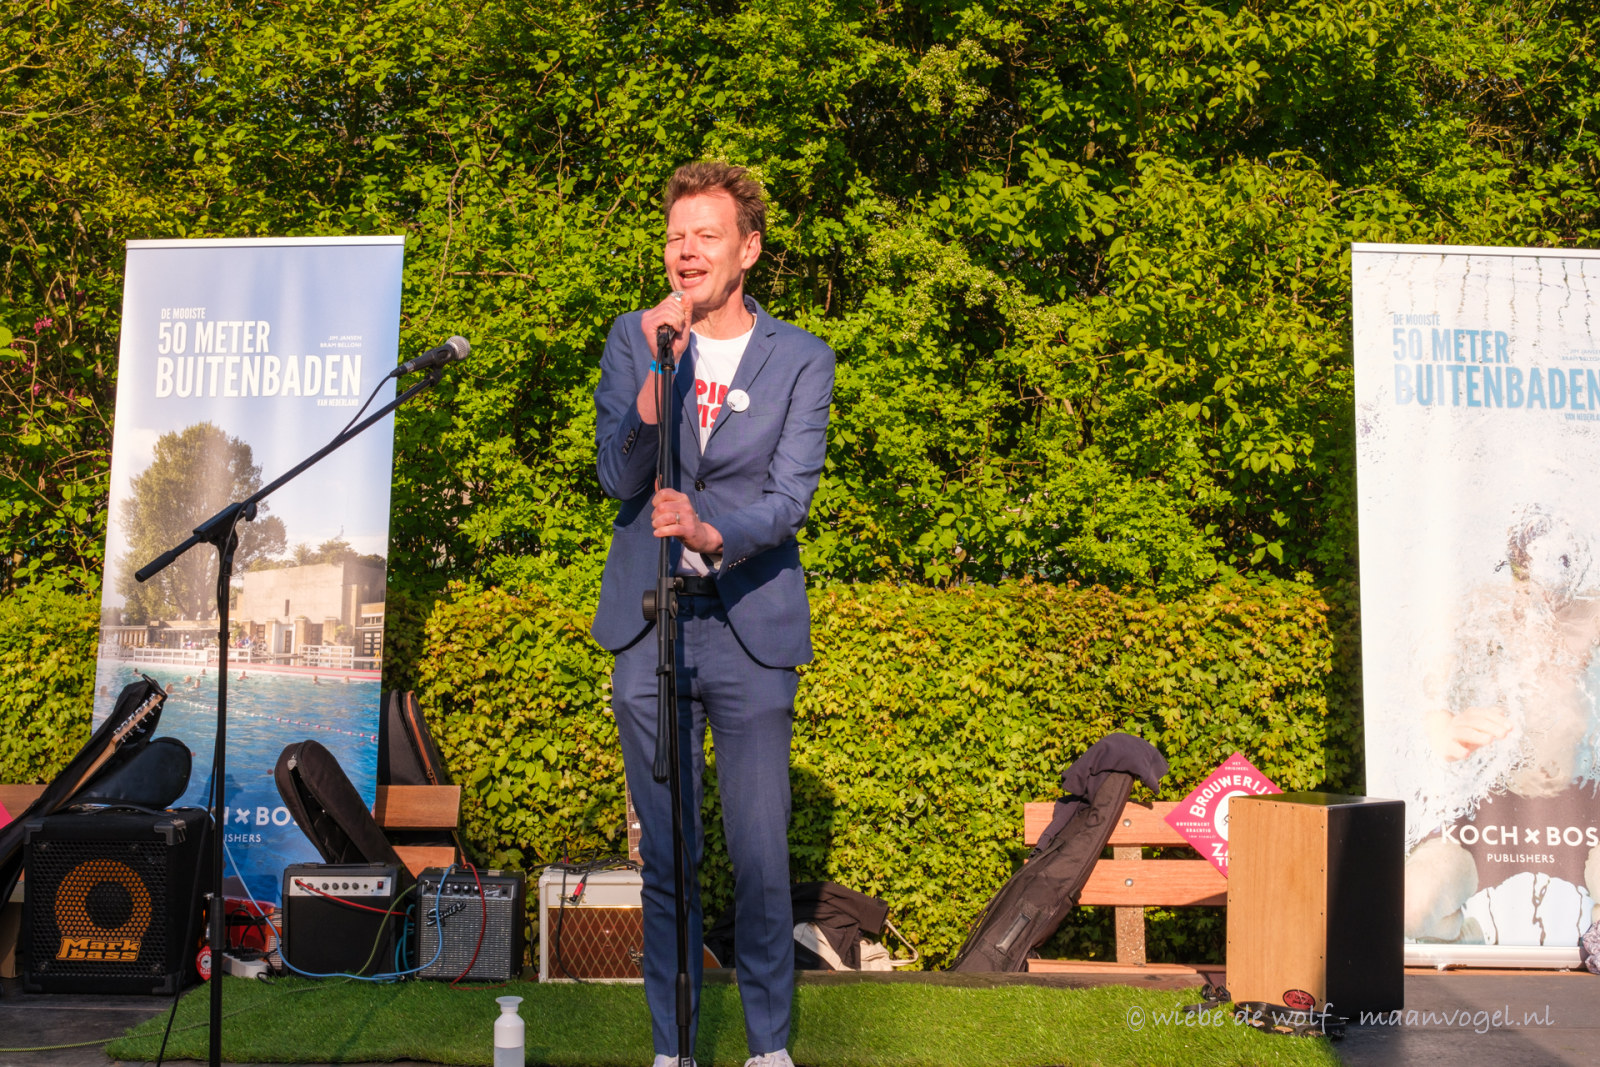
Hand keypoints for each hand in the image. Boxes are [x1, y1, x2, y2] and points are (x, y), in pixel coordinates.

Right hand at [636, 292, 691, 421]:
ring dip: (678, 321)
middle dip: (681, 316)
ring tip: (675, 331)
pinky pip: (665, 316)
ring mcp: (647, 319)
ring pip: (669, 310)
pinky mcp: (647, 325)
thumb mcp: (685, 323)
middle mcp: (649, 313)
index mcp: (657, 311)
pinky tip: (673, 331)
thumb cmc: (676, 343)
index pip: (672, 298)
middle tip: (678, 328)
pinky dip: (674, 324)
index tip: (680, 322)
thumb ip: (686, 309)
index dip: (681, 308)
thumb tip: (686, 294)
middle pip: (671, 302)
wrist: (671, 358)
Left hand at [651, 487, 721, 554]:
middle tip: (655, 520)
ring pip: (666, 517)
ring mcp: (688, 518)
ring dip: (657, 523)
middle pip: (662, 507)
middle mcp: (686, 506)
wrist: (701, 535)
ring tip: (656, 527)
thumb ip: (665, 495)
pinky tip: (657, 533)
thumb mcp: (676, 506)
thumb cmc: (684, 520)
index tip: (655, 507)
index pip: (664, 493)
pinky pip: (672, 529)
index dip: (655, 500)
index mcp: (682, 498)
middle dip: (654, 515)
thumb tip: (657, 479)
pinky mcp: (688, 530)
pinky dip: (662, 531)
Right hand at [1426, 705, 1510, 761]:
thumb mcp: (1478, 726)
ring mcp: (1452, 734)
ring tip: (1490, 740)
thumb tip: (1501, 711)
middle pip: (1475, 722)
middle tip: (1504, 734)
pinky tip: (1467, 753)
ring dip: (1477, 735)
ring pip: (1464, 732)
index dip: (1497, 719)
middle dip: (1491, 727)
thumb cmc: (1465, 734)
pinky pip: (1452, 748)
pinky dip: (1459, 750)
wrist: (1440, 741)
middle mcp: (1459, 722)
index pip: (1483, 714)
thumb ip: (1490, 719)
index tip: (1511, 727)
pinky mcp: (1447, 748)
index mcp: (1468, 716)